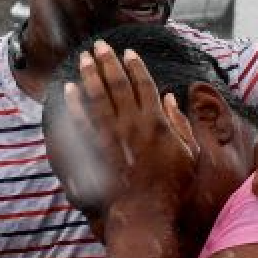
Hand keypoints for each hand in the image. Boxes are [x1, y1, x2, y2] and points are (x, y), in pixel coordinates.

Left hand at [66, 40, 199, 216]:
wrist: (145, 211)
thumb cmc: (171, 185)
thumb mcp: (189, 153)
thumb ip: (180, 123)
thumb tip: (170, 98)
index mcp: (156, 122)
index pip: (144, 86)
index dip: (135, 67)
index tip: (128, 52)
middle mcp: (132, 124)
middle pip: (118, 85)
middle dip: (108, 63)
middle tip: (100, 46)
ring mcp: (112, 136)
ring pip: (98, 98)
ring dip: (90, 76)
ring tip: (85, 58)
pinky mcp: (96, 149)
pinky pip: (82, 121)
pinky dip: (75, 104)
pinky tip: (69, 90)